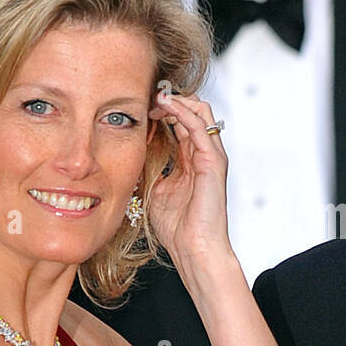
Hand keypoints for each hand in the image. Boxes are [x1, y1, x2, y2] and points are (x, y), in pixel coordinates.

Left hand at [147, 92, 231, 266]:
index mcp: (190, 160)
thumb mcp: (154, 189)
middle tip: (146, 97)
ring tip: (155, 97)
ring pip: (200, 111)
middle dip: (169, 99)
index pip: (179, 123)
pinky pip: (199, 126)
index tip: (139, 107)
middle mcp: (203, 154)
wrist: (194, 248)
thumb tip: (132, 150)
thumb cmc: (177, 227)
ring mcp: (211, 156)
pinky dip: (182, 111)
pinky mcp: (213, 161)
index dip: (161, 110)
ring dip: (176, 100)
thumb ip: (150, 168)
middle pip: (192, 111)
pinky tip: (164, 105)